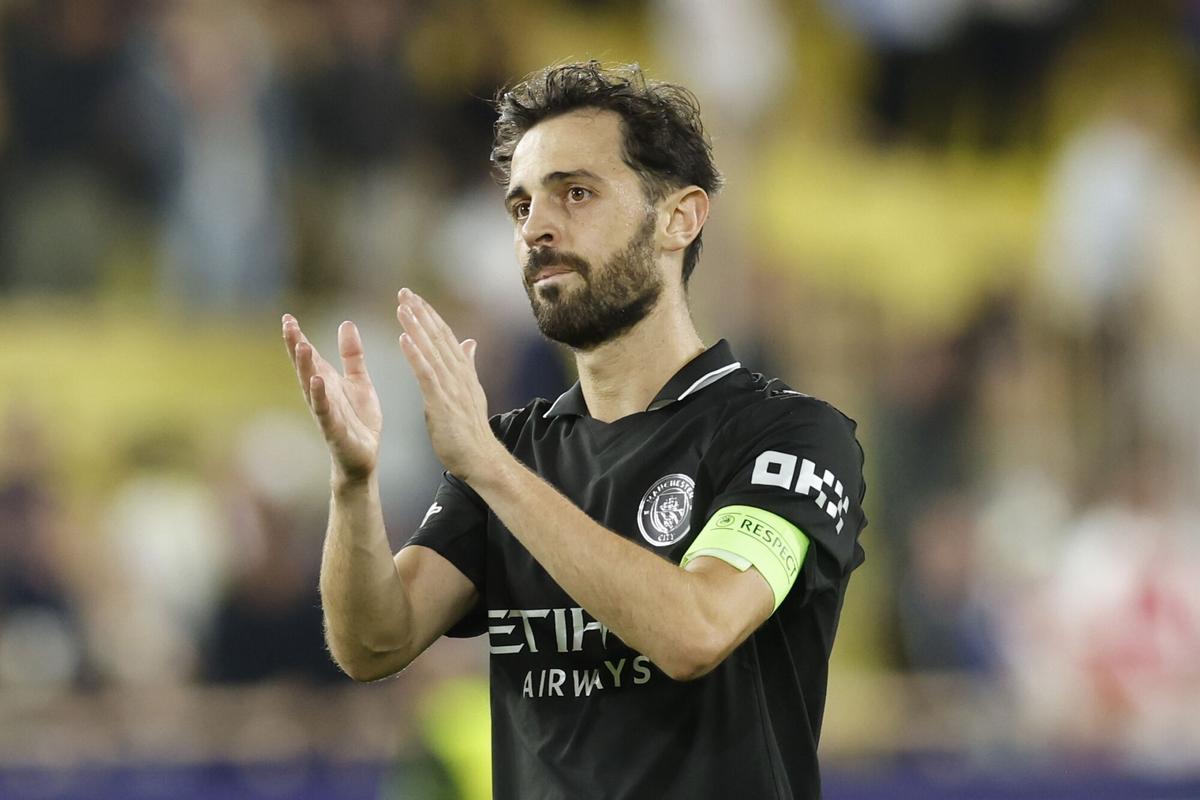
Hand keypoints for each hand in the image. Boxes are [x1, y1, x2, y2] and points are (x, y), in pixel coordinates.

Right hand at [282, 314, 381, 482]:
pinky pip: (324, 411)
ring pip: (311, 386)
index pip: (309, 356)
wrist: (364, 456)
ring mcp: (325, 411)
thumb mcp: (359, 381)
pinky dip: (319, 396)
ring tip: (300, 346)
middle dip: (295, 346)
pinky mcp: (334, 429)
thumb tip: (346, 323)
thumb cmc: (358, 419)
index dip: (298, 337)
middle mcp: (321, 394)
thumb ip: (352, 355)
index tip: (287, 317)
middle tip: (287, 324)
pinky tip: (316, 380)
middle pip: (305, 366)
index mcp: (327, 381)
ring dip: (304, 367)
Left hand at [395, 289, 499, 480]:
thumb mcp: (470, 392)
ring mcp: (451, 387)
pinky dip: (415, 354)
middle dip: (420, 313)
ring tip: (402, 306)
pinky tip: (404, 338)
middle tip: (403, 292)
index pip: (445, 337)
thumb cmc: (471, 430)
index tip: (414, 298)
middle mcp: (459, 374)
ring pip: (431, 350)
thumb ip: (467, 366)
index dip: (430, 316)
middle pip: (438, 337)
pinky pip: (426, 373)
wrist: (480, 458)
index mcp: (463, 372)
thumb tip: (470, 343)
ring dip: (416, 326)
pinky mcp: (442, 401)